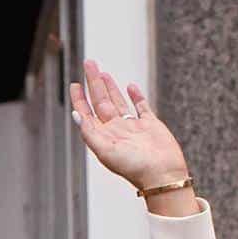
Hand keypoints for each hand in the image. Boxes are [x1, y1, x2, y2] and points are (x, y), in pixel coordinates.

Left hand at [68, 59, 190, 191]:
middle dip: (94, 83)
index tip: (75, 83)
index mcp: (103, 135)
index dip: (80, 98)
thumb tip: (75, 115)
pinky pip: (141, 107)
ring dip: (110, 87)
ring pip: (119, 101)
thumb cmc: (134, 167)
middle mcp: (116, 129)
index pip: (87, 112)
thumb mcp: (105, 150)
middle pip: (101, 101)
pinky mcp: (151, 125)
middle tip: (89, 64)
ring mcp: (133, 126)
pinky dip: (136, 96)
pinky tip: (130, 86)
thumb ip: (90, 132)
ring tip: (103, 73)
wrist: (162, 174)